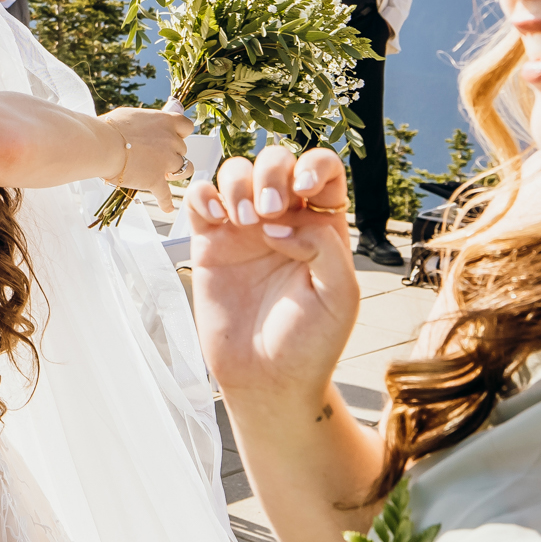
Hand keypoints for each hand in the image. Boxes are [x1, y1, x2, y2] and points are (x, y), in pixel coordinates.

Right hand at [99, 105, 194, 211]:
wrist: (102, 145)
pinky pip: (166, 196)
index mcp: (164, 121)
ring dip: (176, 172)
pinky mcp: (156, 180)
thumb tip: (144, 125)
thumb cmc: (110, 128)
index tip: (171, 136)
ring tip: (165, 175)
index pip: (185, 125)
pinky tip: (167, 207)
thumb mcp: (131, 116)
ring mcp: (165, 162)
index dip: (179, 133)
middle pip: (182, 149)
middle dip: (171, 153)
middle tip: (157, 156)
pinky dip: (166, 203)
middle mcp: (170, 141)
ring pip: (185, 170)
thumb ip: (145, 122)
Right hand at [187, 145, 359, 401]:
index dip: (314, 165)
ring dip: (237, 183)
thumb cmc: (310, 342)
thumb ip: (323, 245)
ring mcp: (243, 230)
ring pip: (236, 170)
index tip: (304, 191)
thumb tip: (279, 220)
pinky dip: (204, 195)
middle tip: (268, 213)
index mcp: (322, 227)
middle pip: (276, 160)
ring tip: (241, 223)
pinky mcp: (209, 244)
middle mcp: (283, 220)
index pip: (323, 169)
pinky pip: (200, 197)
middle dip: (271, 173)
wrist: (267, 381)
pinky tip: (216, 222)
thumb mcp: (341, 294)